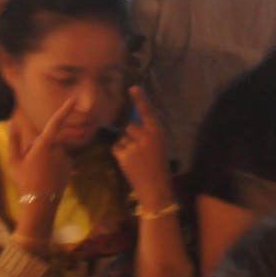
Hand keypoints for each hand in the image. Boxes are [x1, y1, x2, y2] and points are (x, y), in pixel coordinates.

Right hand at [10, 95, 80, 205]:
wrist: (40, 204)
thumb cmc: (24, 181)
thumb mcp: (13, 161)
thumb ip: (14, 140)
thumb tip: (11, 122)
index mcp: (44, 145)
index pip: (55, 122)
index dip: (65, 109)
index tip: (74, 98)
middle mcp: (58, 150)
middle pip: (46, 140)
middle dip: (37, 146)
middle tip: (28, 164)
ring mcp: (65, 159)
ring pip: (53, 150)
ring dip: (45, 156)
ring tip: (37, 172)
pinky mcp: (69, 167)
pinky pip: (59, 159)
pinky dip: (52, 164)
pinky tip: (45, 177)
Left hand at [113, 87, 176, 211]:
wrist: (156, 189)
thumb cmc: (159, 167)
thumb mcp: (159, 146)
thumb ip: (149, 135)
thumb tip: (132, 127)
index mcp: (158, 132)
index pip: (147, 111)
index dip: (140, 99)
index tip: (133, 87)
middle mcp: (146, 135)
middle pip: (129, 126)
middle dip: (131, 136)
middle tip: (140, 152)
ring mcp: (134, 145)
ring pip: (122, 138)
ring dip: (125, 146)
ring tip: (136, 160)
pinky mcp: (124, 155)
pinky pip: (116, 148)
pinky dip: (120, 154)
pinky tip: (129, 163)